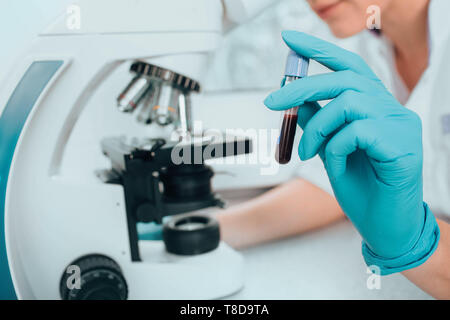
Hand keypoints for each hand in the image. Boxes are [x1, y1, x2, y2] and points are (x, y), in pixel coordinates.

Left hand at [264, 31, 429, 259]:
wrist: (384, 226)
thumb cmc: (360, 187)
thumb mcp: (329, 149)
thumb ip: (317, 121)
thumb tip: (292, 95)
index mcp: (374, 107)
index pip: (349, 67)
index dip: (319, 50)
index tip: (289, 39)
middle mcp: (391, 109)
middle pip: (345, 79)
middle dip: (302, 86)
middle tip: (271, 101)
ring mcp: (401, 125)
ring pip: (349, 103)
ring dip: (317, 127)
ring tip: (308, 152)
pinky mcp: (403, 145)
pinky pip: (357, 131)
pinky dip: (336, 147)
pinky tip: (338, 166)